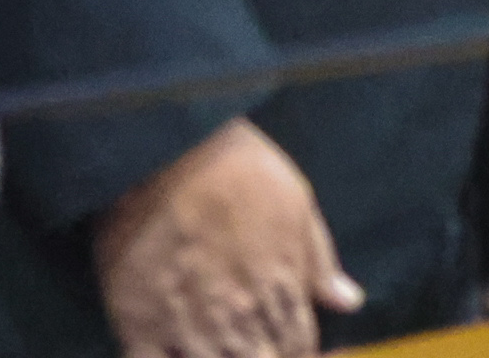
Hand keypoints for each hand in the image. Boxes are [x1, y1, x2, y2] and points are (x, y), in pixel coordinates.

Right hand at [95, 118, 361, 357]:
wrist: (168, 151)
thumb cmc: (238, 167)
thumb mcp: (297, 203)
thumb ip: (320, 260)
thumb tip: (349, 302)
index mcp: (279, 285)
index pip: (301, 344)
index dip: (304, 353)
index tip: (302, 350)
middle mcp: (238, 313)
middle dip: (270, 357)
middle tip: (264, 348)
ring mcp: (188, 324)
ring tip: (229, 350)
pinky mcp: (139, 326)